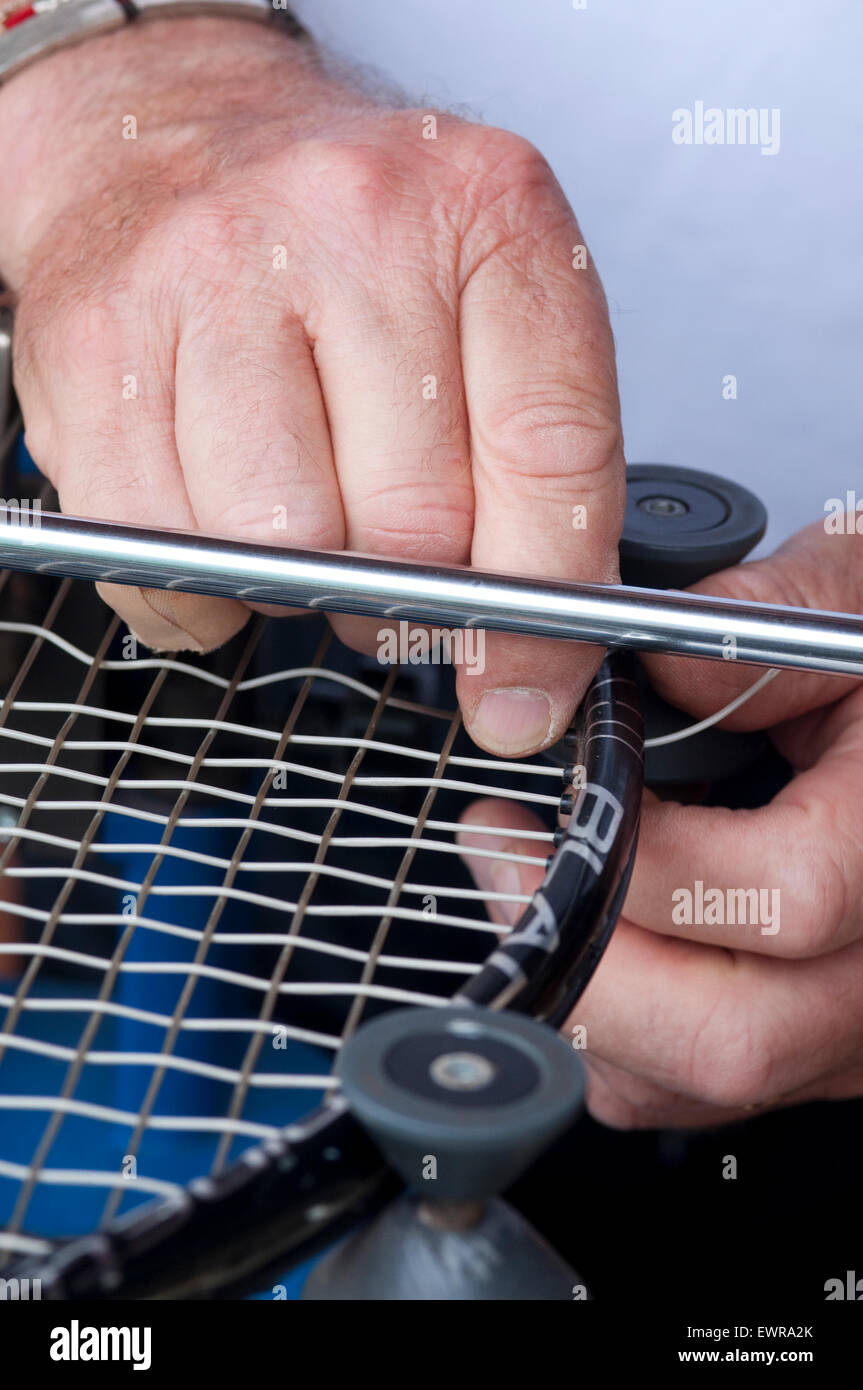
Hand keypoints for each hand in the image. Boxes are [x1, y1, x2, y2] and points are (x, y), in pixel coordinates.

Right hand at [0, 16, 624, 757]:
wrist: (179, 137)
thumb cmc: (351, 243)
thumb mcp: (492, 314)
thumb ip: (541, 485)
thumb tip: (525, 684)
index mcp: (485, 213)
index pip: (548, 454)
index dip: (544, 607)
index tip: (524, 685)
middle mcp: (349, 225)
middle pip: (411, 528)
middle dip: (408, 590)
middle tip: (390, 555)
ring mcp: (207, 276)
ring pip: (279, 550)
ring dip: (299, 583)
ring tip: (300, 517)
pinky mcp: (96, 344)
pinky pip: (159, 559)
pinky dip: (200, 590)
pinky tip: (217, 522)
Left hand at [461, 519, 862, 1124]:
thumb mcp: (848, 600)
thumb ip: (762, 622)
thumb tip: (653, 666)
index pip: (781, 900)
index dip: (648, 860)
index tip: (576, 798)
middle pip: (731, 1038)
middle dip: (585, 953)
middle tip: (506, 853)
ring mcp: (855, 1029)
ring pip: (694, 1085)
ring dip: (582, 994)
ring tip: (532, 884)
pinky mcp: (815, 1052)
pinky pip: (688, 1092)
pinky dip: (612, 1030)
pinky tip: (588, 935)